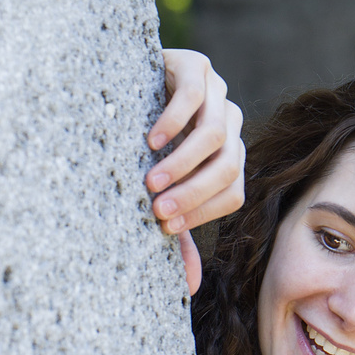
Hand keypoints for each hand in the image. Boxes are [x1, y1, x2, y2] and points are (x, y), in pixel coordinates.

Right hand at [146, 50, 244, 293]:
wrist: (122, 79)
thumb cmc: (142, 144)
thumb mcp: (161, 188)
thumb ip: (179, 228)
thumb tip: (191, 287)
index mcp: (229, 157)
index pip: (232, 193)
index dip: (201, 212)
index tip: (162, 225)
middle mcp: (231, 126)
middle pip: (229, 168)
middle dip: (193, 194)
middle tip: (157, 209)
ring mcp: (218, 94)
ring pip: (215, 136)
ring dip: (183, 164)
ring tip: (151, 180)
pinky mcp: (196, 67)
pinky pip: (193, 96)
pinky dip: (173, 122)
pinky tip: (151, 140)